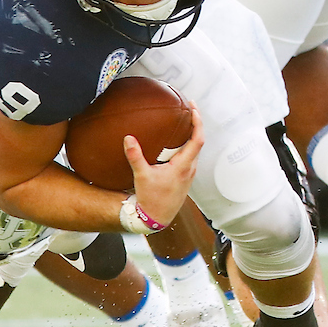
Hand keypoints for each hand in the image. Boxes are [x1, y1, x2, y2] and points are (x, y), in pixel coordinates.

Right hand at [127, 106, 203, 227]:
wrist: (156, 218)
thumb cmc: (151, 199)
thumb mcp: (142, 176)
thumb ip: (135, 156)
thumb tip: (129, 138)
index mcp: (183, 166)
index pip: (197, 140)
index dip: (198, 122)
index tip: (193, 108)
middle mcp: (189, 169)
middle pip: (198, 142)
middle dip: (195, 124)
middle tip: (188, 109)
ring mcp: (188, 174)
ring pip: (193, 150)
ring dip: (190, 135)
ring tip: (183, 122)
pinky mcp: (184, 178)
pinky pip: (188, 157)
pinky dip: (185, 146)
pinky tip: (175, 143)